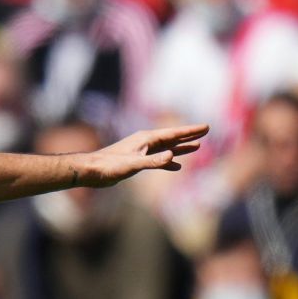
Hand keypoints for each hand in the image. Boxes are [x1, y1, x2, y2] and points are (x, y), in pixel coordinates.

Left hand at [74, 125, 207, 186]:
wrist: (91, 171)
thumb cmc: (110, 166)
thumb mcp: (133, 164)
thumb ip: (153, 161)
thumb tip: (173, 156)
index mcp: (146, 139)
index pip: (174, 133)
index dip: (190, 131)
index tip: (206, 127)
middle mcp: (145, 142)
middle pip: (173, 137)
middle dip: (189, 135)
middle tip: (206, 131)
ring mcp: (141, 151)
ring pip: (166, 148)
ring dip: (181, 147)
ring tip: (197, 146)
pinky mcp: (136, 161)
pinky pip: (158, 159)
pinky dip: (168, 161)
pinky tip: (176, 165)